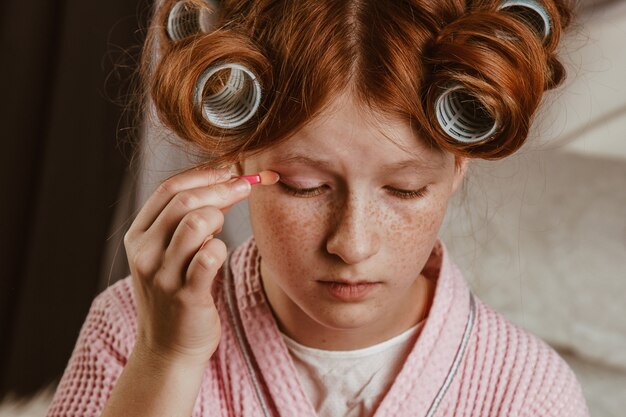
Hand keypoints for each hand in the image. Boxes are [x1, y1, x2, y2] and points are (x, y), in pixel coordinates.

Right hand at [123, 167, 267, 366]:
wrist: (169, 348)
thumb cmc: (178, 292)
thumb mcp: (171, 253)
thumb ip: (192, 218)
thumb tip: (227, 183)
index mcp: (138, 236)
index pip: (167, 189)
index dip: (203, 174)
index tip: (230, 170)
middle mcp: (144, 252)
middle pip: (183, 200)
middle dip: (221, 188)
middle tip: (247, 186)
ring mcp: (163, 275)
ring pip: (195, 222)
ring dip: (218, 217)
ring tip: (221, 230)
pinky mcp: (186, 295)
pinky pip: (209, 256)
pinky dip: (221, 248)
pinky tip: (219, 254)